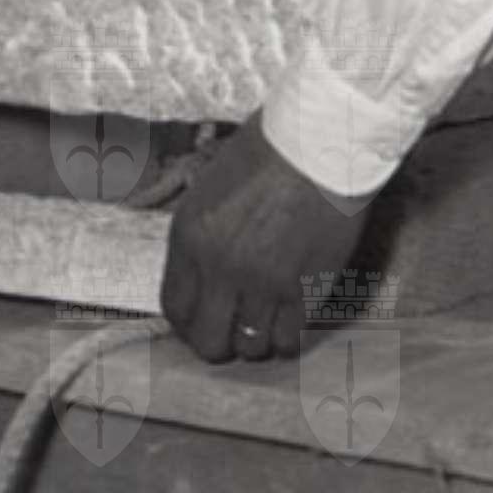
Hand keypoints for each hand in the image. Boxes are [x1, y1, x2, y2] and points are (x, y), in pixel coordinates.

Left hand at [160, 114, 373, 362]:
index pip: (175, 307)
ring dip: (257, 338)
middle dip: (218, 341)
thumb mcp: (210, 188)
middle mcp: (220, 267)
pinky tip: (291, 313)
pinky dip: (288, 334)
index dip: (187, 322)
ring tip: (266, 315)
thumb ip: (201, 238)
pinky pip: (289, 339)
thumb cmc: (265, 152)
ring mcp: (263, 283)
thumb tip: (202, 280)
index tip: (202, 318)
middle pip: (208, 342)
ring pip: (251, 348)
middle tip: (233, 326)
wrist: (317, 143)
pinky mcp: (305, 291)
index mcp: (190, 235)